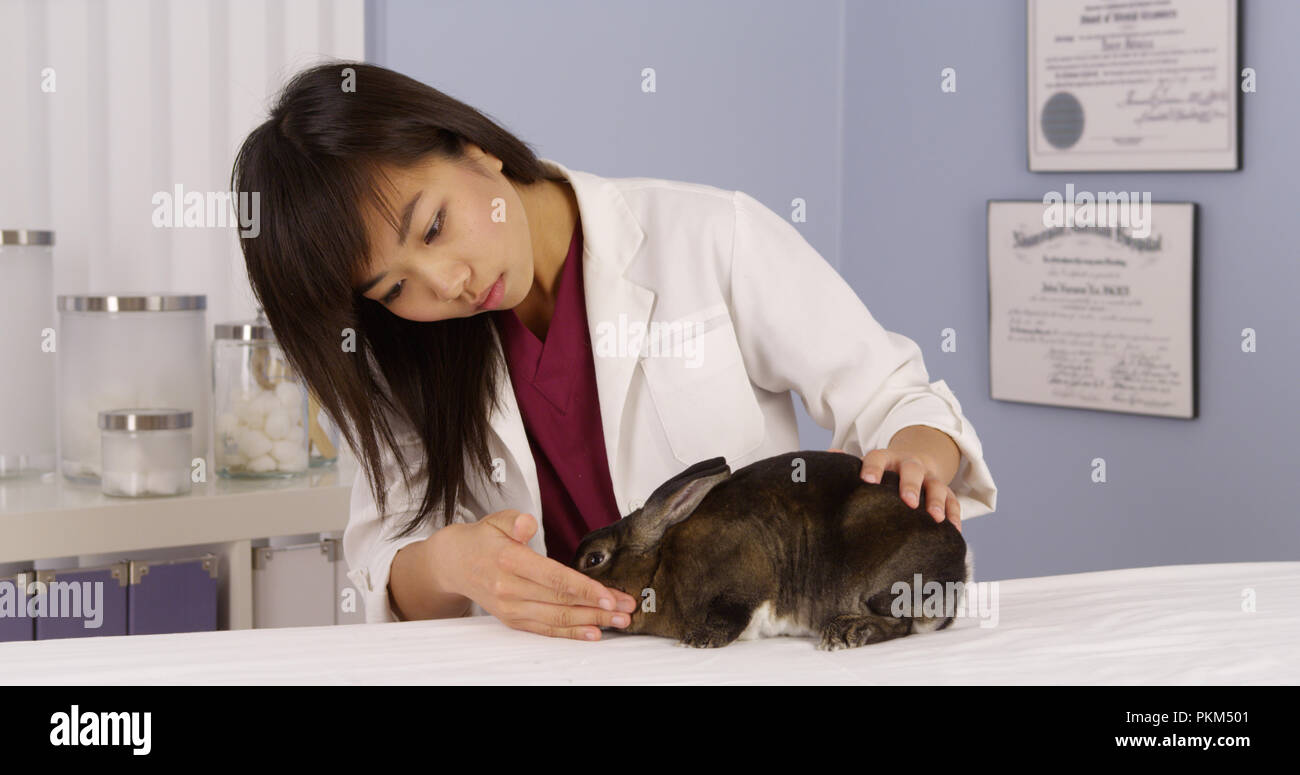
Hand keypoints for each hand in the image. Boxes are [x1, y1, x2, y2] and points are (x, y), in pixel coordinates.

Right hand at [438, 509, 639, 640]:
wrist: (454, 564)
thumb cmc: (481, 540)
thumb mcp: (496, 521)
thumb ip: (514, 521)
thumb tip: (528, 524)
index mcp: (509, 561)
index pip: (554, 578)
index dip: (584, 588)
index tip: (609, 594)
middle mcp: (510, 589)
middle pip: (561, 602)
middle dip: (598, 607)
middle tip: (626, 608)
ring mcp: (511, 608)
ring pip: (556, 619)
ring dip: (591, 621)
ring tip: (618, 621)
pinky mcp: (513, 619)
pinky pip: (545, 629)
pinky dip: (570, 633)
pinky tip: (592, 632)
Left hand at [828, 448, 961, 531]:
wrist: (917, 461)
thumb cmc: (885, 472)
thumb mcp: (868, 466)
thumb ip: (849, 466)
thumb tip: (823, 460)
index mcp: (887, 459)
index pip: (878, 458)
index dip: (873, 468)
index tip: (867, 480)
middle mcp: (910, 466)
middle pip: (912, 471)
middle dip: (910, 485)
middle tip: (908, 502)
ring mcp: (930, 479)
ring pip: (936, 486)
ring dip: (936, 502)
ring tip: (936, 519)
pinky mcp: (946, 492)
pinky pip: (953, 502)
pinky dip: (955, 515)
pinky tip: (953, 531)